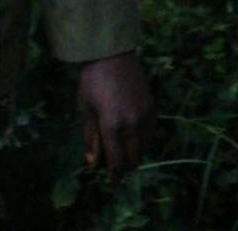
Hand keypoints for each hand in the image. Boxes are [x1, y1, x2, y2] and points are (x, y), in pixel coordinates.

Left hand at [76, 52, 152, 176]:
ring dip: (137, 155)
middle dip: (126, 167)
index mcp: (112, 125)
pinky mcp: (152, 106)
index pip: (116, 159)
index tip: (112, 182)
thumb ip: (90, 137)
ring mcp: (145, 114)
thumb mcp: (85, 111)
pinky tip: (137, 142)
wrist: (112, 55)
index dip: (114, 174)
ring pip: (145, 144)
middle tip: (119, 174)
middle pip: (133, 155)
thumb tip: (92, 162)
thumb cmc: (91, 82)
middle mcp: (133, 123)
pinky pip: (152, 131)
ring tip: (128, 160)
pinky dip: (145, 140)